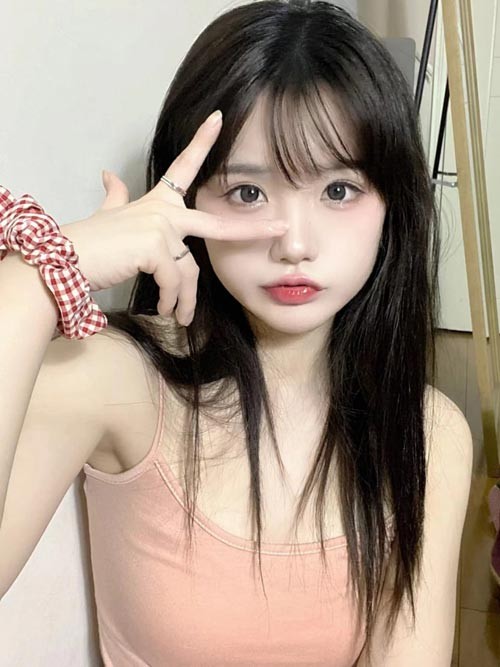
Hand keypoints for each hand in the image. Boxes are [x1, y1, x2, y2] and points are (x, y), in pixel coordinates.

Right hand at [63, 110, 287, 325]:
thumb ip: (116, 197)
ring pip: (189, 271)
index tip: (219, 119)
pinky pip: (173, 281)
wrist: (66, 262)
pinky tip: (162, 309)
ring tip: (178, 316)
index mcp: (158, 202)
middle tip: (280, 229)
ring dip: (184, 298)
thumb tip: (108, 174)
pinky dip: (169, 299)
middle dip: (252, 228)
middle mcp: (164, 211)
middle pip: (216, 224)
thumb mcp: (108, 216)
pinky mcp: (153, 248)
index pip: (184, 168)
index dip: (202, 142)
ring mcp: (160, 228)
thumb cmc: (91, 243)